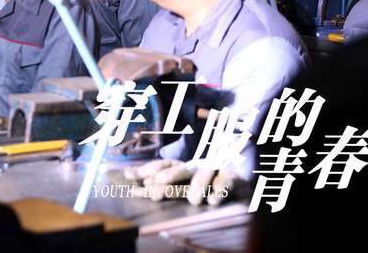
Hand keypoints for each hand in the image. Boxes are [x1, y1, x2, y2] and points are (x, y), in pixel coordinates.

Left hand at [123, 159, 237, 205]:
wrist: (235, 171)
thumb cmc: (201, 181)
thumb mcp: (179, 184)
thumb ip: (157, 185)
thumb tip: (134, 182)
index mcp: (180, 167)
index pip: (162, 166)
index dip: (147, 170)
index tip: (131, 176)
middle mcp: (195, 165)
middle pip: (182, 168)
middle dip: (170, 175)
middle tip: (158, 184)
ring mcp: (213, 168)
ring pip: (204, 173)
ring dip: (198, 185)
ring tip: (194, 200)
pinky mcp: (231, 175)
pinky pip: (225, 181)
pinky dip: (220, 190)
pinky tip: (213, 201)